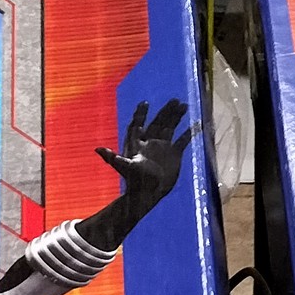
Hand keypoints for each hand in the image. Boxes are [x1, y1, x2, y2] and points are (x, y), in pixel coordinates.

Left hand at [97, 100, 191, 226]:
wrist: (148, 194)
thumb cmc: (135, 181)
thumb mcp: (125, 167)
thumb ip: (113, 158)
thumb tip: (98, 149)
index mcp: (138, 143)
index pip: (138, 124)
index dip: (141, 114)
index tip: (144, 103)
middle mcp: (150, 143)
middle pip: (157, 123)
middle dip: (165, 111)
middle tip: (174, 100)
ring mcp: (163, 148)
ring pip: (170, 128)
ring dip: (176, 117)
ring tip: (184, 105)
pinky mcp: (174, 155)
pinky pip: (182, 141)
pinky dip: (189, 133)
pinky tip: (197, 125)